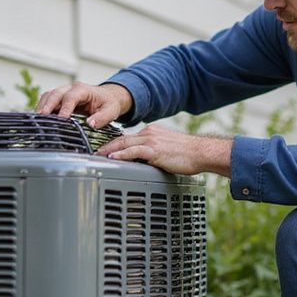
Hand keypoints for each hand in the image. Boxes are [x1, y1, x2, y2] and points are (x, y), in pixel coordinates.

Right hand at [36, 82, 132, 128]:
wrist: (108, 96)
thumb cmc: (109, 103)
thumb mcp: (111, 111)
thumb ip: (102, 118)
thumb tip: (90, 124)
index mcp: (83, 90)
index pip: (71, 97)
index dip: (65, 108)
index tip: (61, 119)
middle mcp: (71, 88)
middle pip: (55, 94)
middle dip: (48, 106)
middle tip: (42, 118)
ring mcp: (64, 92)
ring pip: (49, 96)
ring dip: (43, 107)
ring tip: (38, 120)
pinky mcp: (60, 98)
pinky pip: (48, 100)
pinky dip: (43, 108)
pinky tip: (40, 119)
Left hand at [99, 124, 232, 176]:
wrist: (201, 152)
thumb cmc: (188, 154)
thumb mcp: (166, 150)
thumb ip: (152, 153)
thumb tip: (143, 163)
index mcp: (151, 132)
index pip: (128, 137)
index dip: (115, 144)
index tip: (105, 150)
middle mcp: (149, 133)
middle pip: (122, 139)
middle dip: (106, 146)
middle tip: (94, 153)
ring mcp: (151, 141)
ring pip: (124, 144)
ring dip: (109, 150)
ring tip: (98, 156)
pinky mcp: (155, 150)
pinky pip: (134, 151)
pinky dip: (121, 155)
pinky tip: (112, 158)